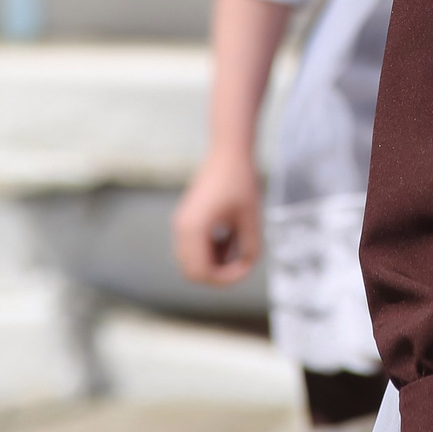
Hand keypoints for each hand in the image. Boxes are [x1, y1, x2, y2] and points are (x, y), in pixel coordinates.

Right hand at [170, 151, 261, 283]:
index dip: (225, 278)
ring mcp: (181, 224)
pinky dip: (211, 249)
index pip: (201, 273)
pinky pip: (194, 247)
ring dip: (215, 261)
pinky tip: (230, 236)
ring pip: (193, 261)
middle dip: (219, 273)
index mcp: (193, 229)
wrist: (228, 153)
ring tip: (238, 242)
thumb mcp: (251, 217)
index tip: (246, 266)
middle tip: (243, 261)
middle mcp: (181, 229)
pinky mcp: (187, 220)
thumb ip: (251, 246)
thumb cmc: (240, 181)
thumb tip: (247, 266)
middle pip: (193, 272)